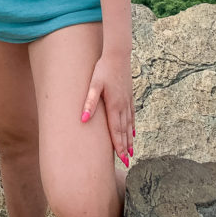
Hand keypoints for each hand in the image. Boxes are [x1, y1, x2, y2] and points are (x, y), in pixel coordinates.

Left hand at [81, 53, 134, 167]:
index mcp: (114, 105)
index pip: (116, 130)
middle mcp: (123, 106)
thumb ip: (89, 102)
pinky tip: (133, 131)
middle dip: (125, 147)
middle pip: (124, 131)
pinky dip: (132, 125)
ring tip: (131, 151)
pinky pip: (132, 115)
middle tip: (127, 161)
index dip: (119, 146)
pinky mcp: (129, 95)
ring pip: (129, 124)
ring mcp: (127, 100)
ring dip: (130, 139)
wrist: (118, 55)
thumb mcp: (94, 84)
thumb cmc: (103, 69)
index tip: (122, 159)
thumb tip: (83, 119)